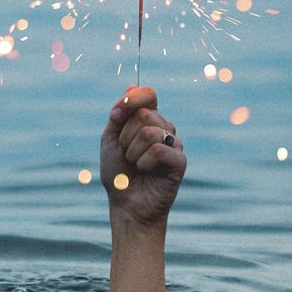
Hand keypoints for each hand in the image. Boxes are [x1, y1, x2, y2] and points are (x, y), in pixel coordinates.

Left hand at [100, 85, 186, 227]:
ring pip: (150, 132)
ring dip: (133, 152)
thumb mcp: (111, 139)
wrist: (126, 205)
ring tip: (136, 165)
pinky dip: (144, 162)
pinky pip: (159, 149)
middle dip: (125, 136)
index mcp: (149, 120)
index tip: (116, 116)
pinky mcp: (180, 161)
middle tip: (126, 153)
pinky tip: (146, 171)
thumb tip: (132, 86)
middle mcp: (164, 128)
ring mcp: (174, 144)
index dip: (132, 100)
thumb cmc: (118, 174)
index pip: (148, 94)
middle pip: (144, 114)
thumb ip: (120, 114)